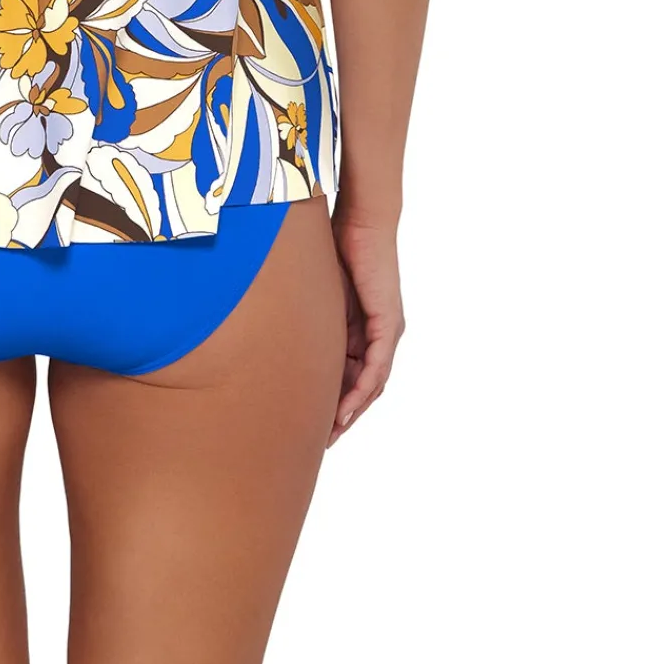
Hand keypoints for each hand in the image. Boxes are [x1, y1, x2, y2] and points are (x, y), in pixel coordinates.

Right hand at [327, 211, 404, 446]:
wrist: (361, 221)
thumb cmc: (334, 246)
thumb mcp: (316, 292)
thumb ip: (306, 314)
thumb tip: (274, 325)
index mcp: (362, 327)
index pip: (350, 374)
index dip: (333, 400)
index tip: (313, 422)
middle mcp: (380, 334)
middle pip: (364, 387)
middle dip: (343, 416)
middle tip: (322, 441)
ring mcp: (387, 330)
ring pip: (372, 384)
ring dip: (352, 411)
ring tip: (332, 435)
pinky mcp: (388, 324)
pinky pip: (377, 368)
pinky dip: (362, 391)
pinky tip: (346, 410)